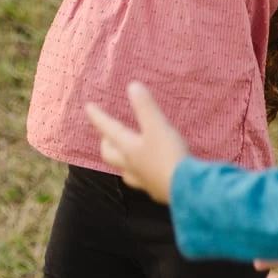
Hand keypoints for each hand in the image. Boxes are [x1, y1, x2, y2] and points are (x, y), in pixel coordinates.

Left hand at [84, 82, 188, 203]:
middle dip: (106, 143)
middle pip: (111, 155)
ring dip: (123, 160)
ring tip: (126, 153)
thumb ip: (145, 106)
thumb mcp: (157, 126)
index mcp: (128, 149)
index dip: (98, 116)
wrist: (189, 192)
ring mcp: (145, 182)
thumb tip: (132, 86)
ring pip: (126, 171)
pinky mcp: (159, 191)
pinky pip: (144, 180)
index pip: (108, 129)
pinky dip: (142, 172)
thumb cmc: (169, 156)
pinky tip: (151, 170)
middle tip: (106, 135)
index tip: (88, 106)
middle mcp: (132, 167)